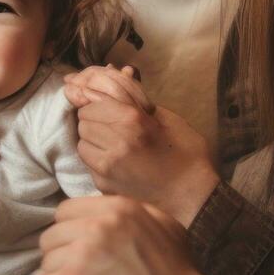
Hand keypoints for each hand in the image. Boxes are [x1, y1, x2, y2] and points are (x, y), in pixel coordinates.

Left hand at [34, 196, 214, 274]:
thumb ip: (135, 217)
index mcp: (120, 208)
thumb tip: (104, 220)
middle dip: (61, 264)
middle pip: (51, 238)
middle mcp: (100, 223)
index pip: (66, 211)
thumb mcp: (166, 230)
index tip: (79, 260)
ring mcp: (84, 251)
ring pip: (45, 267)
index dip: (68, 237)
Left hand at [66, 66, 220, 226]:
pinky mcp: (103, 185)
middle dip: (95, 120)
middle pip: (84, 121)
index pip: (92, 102)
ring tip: (113, 143)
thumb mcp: (167, 118)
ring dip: (92, 140)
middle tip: (113, 125)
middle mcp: (115, 142)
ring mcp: (107, 167)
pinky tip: (116, 162)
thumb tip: (116, 79)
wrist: (192, 195)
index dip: (100, 103)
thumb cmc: (186, 153)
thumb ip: (137, 101)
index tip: (109, 107)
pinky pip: (88, 164)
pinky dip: (97, 160)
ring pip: (81, 143)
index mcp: (132, 120)